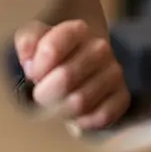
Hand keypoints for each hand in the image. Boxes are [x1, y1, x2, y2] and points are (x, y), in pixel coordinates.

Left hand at [14, 19, 129, 129]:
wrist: (81, 62)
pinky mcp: (122, 96)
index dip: (37, 69)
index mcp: (77, 30)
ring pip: (80, 102)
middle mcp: (100, 48)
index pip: (50, 50)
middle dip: (45, 93)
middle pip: (65, 80)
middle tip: (42, 94)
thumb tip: (29, 63)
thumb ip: (27, 42)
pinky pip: (101, 117)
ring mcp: (114, 72)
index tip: (33, 74)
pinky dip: (83, 121)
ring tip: (58, 104)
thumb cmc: (53, 53)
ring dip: (61, 110)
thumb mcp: (34, 38)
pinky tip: (76, 115)